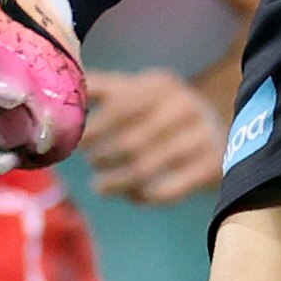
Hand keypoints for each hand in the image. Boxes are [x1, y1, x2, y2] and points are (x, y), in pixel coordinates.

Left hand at [81, 66, 229, 204]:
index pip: (119, 108)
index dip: (93, 129)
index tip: (73, 143)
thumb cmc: (163, 108)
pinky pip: (169, 189)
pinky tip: (132, 195)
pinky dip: (145, 196)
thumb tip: (53, 89)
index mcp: (160, 84)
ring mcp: (202, 137)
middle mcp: (185, 106)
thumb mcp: (137, 89)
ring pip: (147, 168)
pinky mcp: (212, 167)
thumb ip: (99, 88)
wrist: (227, 123)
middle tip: (91, 164)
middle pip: (132, 141)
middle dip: (103, 156)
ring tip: (99, 186)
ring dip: (117, 181)